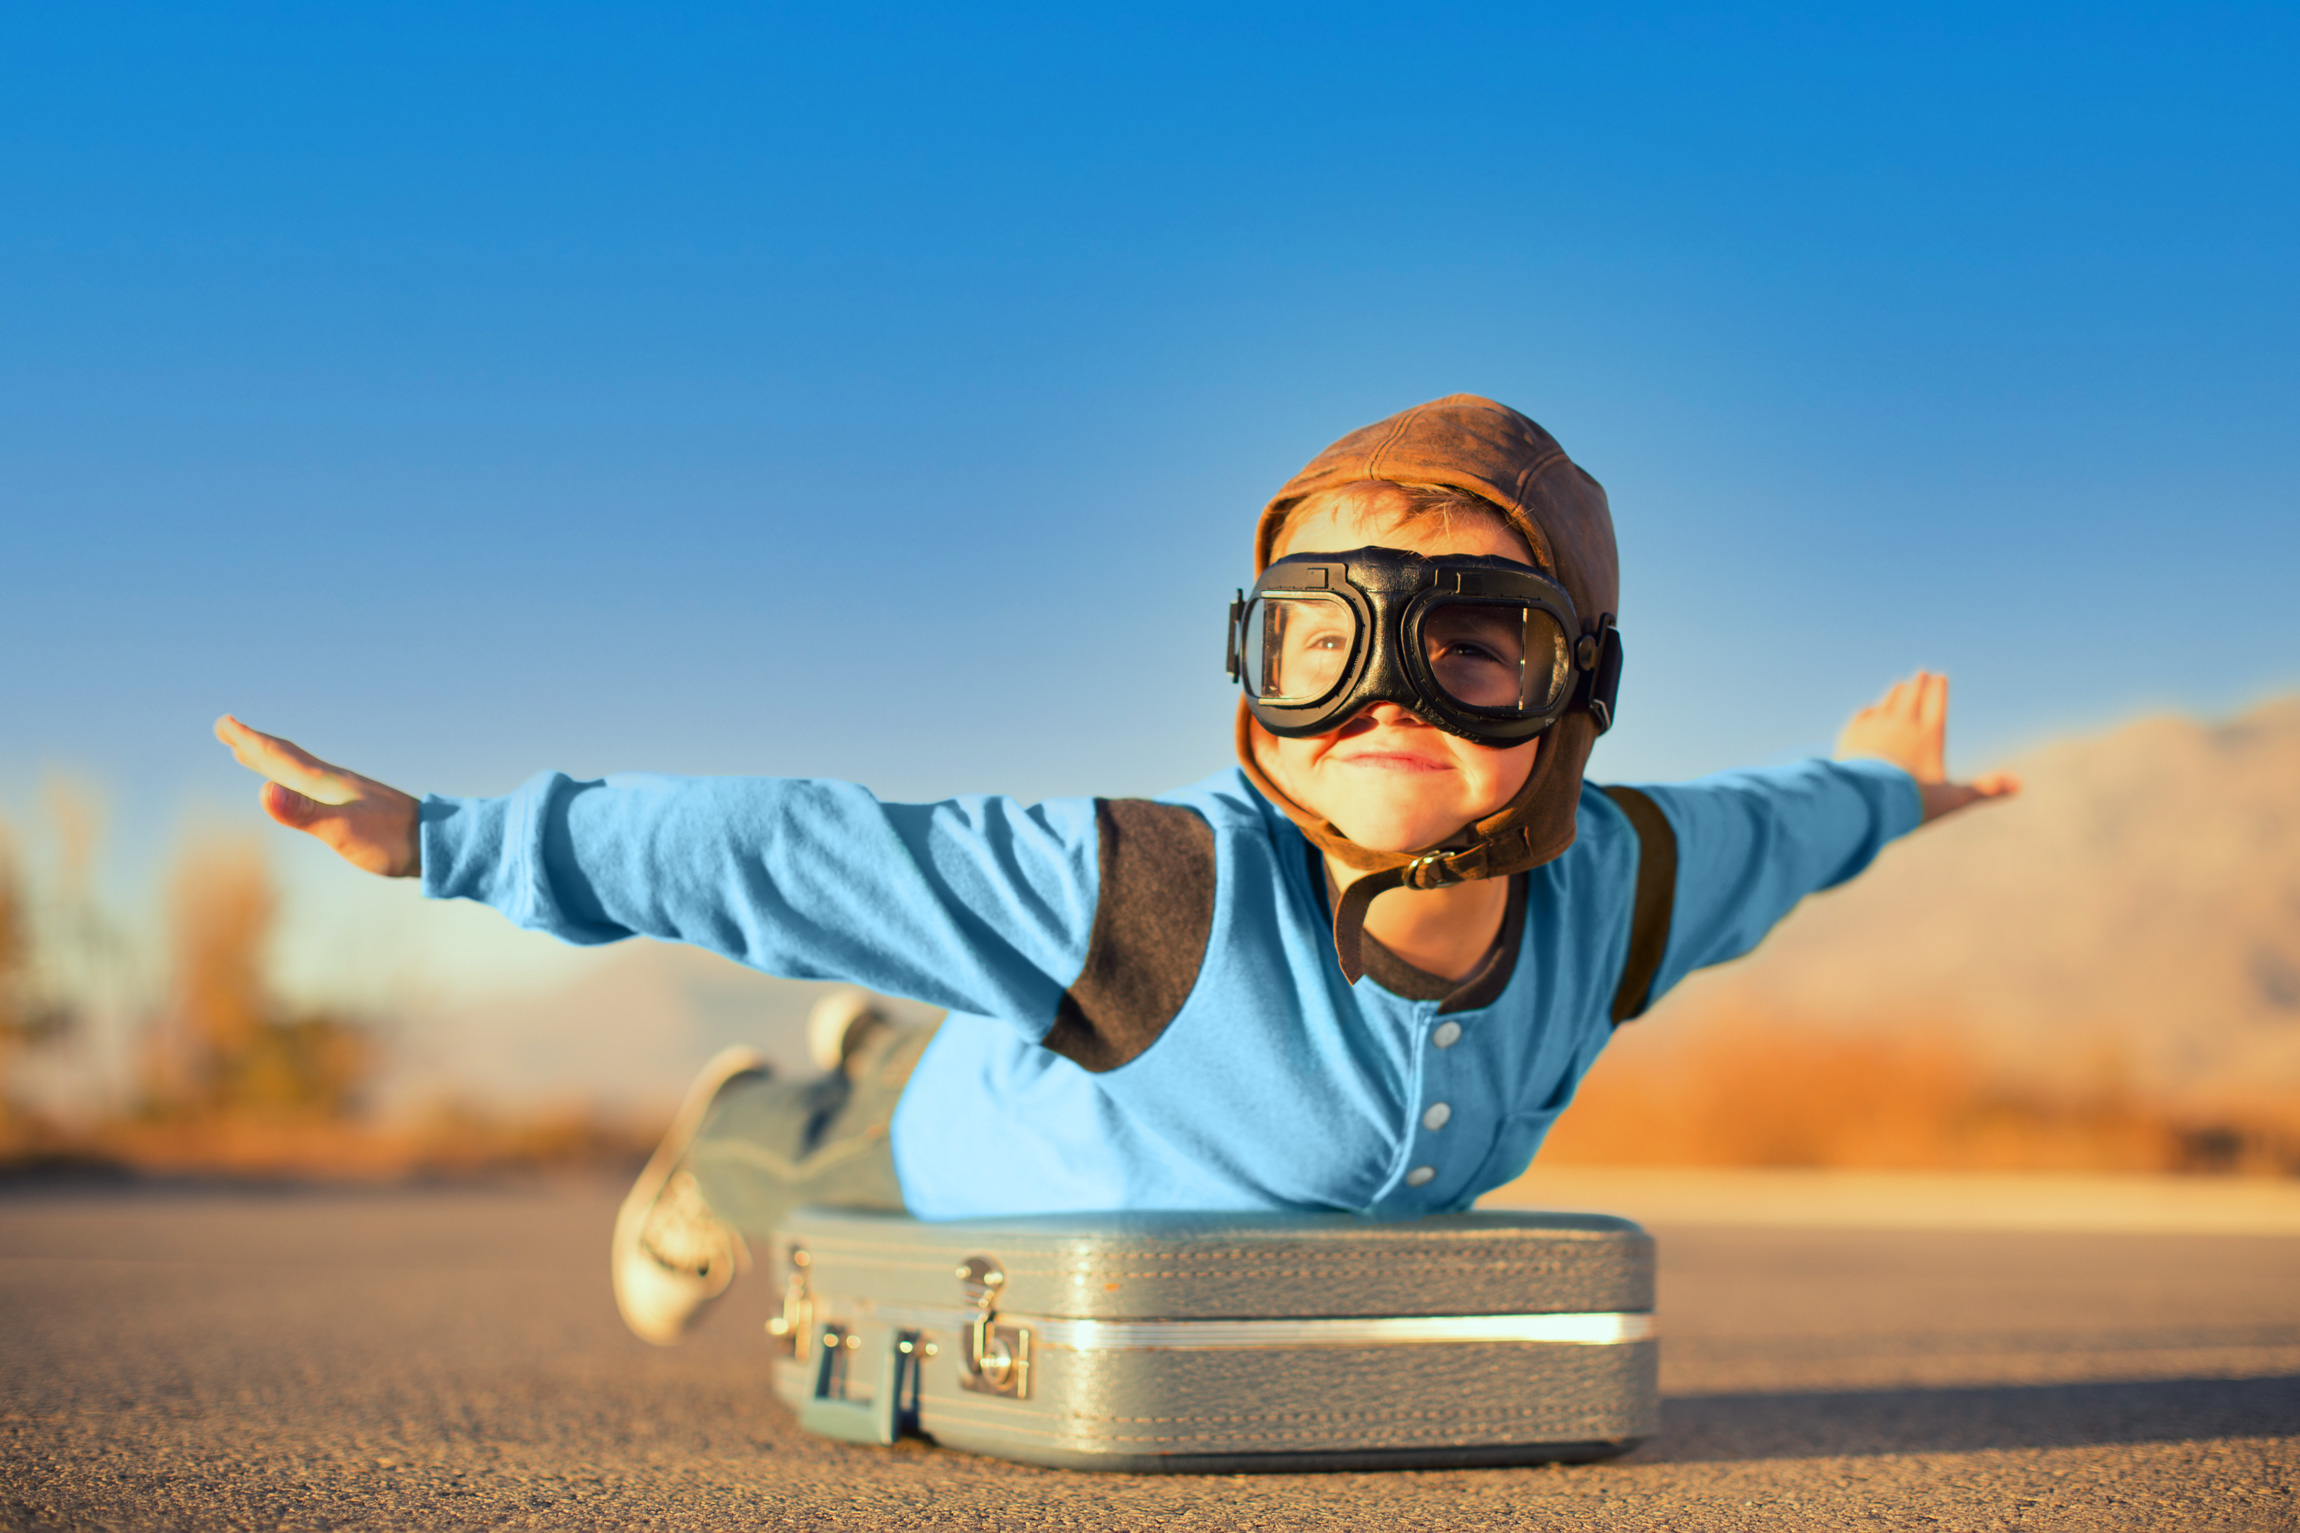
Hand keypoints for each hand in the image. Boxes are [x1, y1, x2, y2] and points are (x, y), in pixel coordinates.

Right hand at [213, 716, 422, 876]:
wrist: (437, 845)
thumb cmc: (390, 841)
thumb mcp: (343, 831)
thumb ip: (304, 813)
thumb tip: (263, 791)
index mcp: (324, 783)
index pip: (279, 757)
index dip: (249, 742)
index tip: (224, 722)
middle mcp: (333, 782)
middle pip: (286, 757)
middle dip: (254, 744)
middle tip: (227, 727)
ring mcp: (346, 794)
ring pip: (300, 770)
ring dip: (272, 760)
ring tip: (251, 754)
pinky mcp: (357, 808)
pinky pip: (315, 788)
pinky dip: (296, 782)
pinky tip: (300, 790)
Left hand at [1833, 671, 2019, 824]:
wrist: (1866, 801)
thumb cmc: (1913, 801)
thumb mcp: (1953, 798)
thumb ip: (1985, 789)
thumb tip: (2020, 785)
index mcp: (1929, 735)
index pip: (1936, 704)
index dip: (1938, 689)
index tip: (1940, 676)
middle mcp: (1902, 724)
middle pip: (1911, 697)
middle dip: (1917, 684)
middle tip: (1921, 673)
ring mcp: (1874, 727)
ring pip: (1886, 703)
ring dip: (1894, 693)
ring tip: (1898, 685)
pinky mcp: (1850, 736)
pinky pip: (1862, 717)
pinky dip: (1868, 711)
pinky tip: (1869, 710)